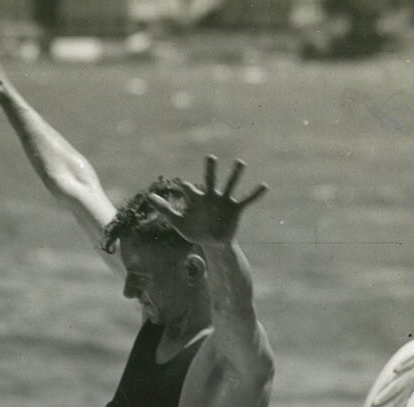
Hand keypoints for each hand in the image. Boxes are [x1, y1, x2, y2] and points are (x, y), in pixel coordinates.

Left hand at [148, 156, 267, 242]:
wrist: (211, 242)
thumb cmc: (194, 229)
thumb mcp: (177, 221)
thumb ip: (164, 209)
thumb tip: (148, 196)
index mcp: (196, 198)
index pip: (189, 189)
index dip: (186, 190)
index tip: (183, 188)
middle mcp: (211, 196)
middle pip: (210, 180)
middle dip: (210, 169)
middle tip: (210, 157)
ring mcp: (223, 202)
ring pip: (230, 185)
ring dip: (235, 174)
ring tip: (240, 162)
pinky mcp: (235, 209)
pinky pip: (247, 200)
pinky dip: (256, 193)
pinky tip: (265, 186)